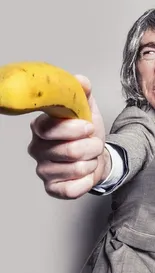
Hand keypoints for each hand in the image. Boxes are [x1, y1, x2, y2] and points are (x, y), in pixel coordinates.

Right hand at [28, 75, 110, 198]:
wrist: (95, 157)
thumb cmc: (87, 134)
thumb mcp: (87, 109)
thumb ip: (82, 93)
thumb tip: (80, 80)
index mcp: (40, 127)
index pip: (52, 128)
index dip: (76, 129)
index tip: (89, 127)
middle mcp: (36, 149)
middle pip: (70, 150)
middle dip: (91, 147)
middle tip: (93, 144)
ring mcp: (42, 170)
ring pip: (76, 169)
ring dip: (91, 162)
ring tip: (88, 157)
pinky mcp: (51, 188)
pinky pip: (72, 189)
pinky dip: (86, 182)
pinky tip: (84, 174)